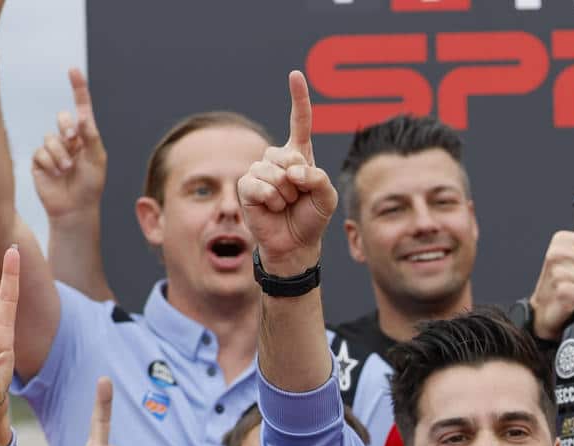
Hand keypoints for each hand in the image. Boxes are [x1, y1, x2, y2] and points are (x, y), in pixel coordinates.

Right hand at [31, 69, 106, 220]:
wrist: (74, 208)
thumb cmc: (91, 186)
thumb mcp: (96, 159)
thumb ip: (90, 136)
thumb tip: (83, 116)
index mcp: (86, 138)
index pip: (81, 109)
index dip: (78, 89)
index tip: (73, 70)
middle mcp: (68, 140)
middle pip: (62, 118)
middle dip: (66, 127)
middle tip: (73, 141)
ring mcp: (52, 149)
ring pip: (50, 138)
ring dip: (60, 154)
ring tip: (68, 170)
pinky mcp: (39, 160)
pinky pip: (40, 152)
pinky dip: (50, 162)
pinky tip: (56, 173)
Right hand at [236, 71, 335, 278]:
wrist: (296, 243)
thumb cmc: (312, 218)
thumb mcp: (327, 198)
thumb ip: (319, 179)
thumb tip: (295, 171)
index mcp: (299, 156)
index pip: (300, 123)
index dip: (299, 99)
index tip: (296, 75)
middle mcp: (277, 159)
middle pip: (287, 154)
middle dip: (298, 179)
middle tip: (298, 197)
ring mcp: (259, 170)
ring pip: (273, 172)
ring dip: (286, 194)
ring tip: (286, 205)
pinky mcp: (247, 186)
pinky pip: (259, 185)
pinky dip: (271, 200)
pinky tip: (273, 208)